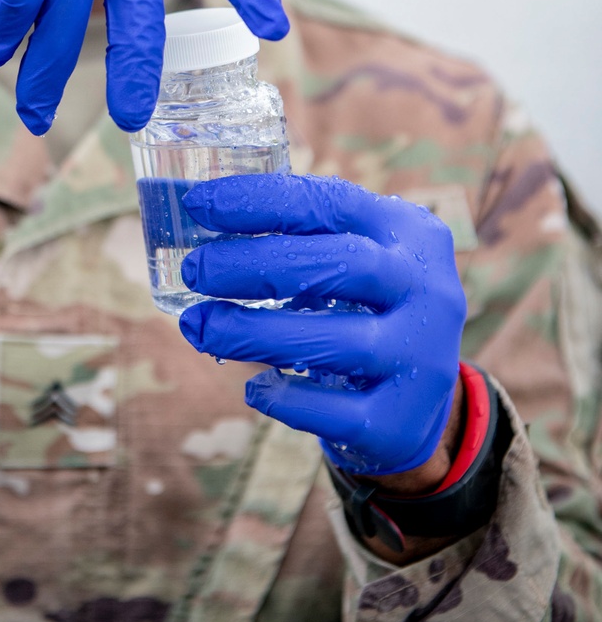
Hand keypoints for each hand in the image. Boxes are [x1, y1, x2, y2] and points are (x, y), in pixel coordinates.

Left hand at [177, 174, 466, 476]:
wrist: (418, 401)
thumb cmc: (362, 306)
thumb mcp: (354, 256)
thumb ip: (299, 235)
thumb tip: (200, 215)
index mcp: (408, 233)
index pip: (330, 203)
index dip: (260, 201)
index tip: (199, 205)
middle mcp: (427, 290)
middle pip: (337, 265)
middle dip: (253, 264)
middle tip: (195, 270)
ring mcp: (421, 358)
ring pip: (332, 342)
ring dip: (252, 332)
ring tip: (200, 327)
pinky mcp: (401, 421)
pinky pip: (332, 411)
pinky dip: (284, 397)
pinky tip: (253, 388)